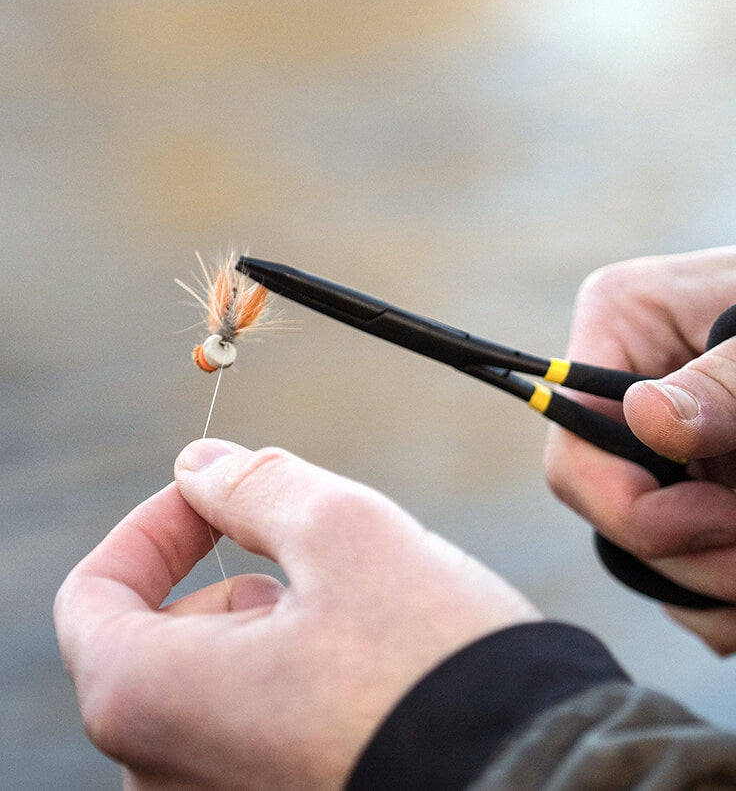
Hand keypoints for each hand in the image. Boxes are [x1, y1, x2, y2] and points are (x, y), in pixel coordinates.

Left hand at [54, 440, 539, 788]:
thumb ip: (254, 485)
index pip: (94, 592)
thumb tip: (200, 465)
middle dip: (229, 574)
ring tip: (356, 611)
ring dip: (268, 622)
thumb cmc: (431, 667)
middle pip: (160, 636)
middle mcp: (163, 774)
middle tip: (314, 548)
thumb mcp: (341, 531)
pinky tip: (364, 665)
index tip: (214, 495)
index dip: (152, 526)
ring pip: (212, 681)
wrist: (531, 778)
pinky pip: (250, 727)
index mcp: (149, 700)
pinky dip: (288, 674)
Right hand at [544, 247, 735, 653]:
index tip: (729, 524)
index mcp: (618, 322)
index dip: (639, 511)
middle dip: (691, 556)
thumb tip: (647, 419)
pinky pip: (679, 554)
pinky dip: (718, 590)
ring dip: (708, 584)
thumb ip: (722, 381)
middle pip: (610, 509)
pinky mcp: (691, 470)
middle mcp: (622, 383)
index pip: (578, 448)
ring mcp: (654, 433)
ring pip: (644, 548)